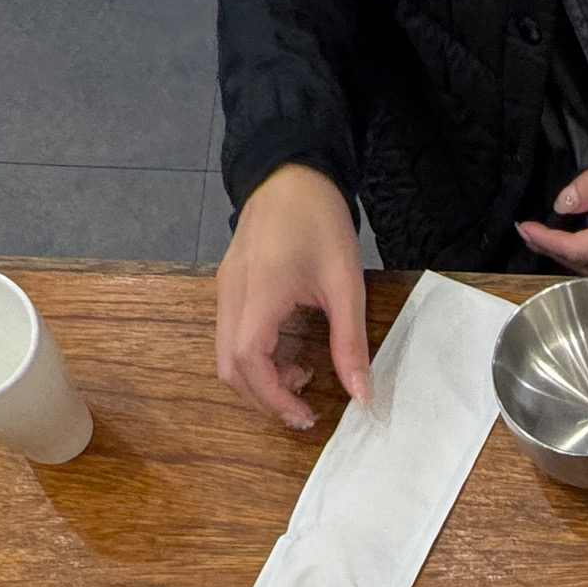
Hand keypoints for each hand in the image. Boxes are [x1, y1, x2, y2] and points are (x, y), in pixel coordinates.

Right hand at [215, 163, 371, 430]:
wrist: (290, 170)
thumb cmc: (319, 219)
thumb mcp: (345, 284)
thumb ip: (350, 343)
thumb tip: (362, 396)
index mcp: (258, 293)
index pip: (248, 362)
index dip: (275, 399)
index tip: (308, 416)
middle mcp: (231, 294)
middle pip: (229, 368)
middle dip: (264, 399)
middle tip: (305, 409)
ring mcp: (225, 290)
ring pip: (226, 356)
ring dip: (260, 381)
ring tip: (302, 378)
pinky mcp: (230, 287)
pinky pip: (231, 337)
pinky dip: (255, 360)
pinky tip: (289, 355)